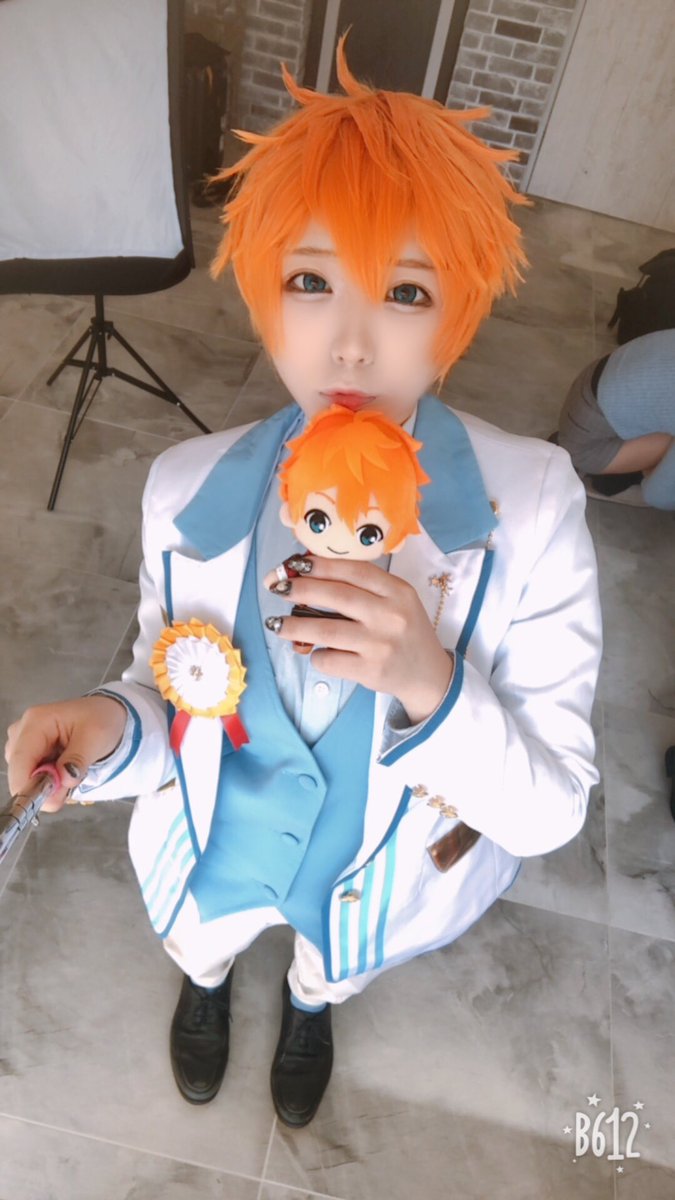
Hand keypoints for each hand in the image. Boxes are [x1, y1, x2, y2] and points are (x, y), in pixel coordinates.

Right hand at [5, 695, 127, 812]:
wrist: (106, 714)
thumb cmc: (102, 719)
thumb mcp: (97, 737)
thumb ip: (78, 760)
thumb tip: (62, 780)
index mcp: (36, 722)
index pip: (20, 760)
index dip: (29, 787)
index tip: (52, 802)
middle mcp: (23, 731)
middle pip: (19, 771)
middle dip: (43, 786)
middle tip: (71, 783)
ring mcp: (23, 742)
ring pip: (24, 777)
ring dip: (48, 784)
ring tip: (72, 772)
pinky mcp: (29, 753)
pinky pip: (31, 776)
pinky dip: (49, 781)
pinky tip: (64, 771)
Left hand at [264, 557, 452, 723]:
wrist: (428, 674)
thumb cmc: (404, 631)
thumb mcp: (396, 601)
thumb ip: (363, 588)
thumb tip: (309, 574)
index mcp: (398, 591)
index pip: (355, 571)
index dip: (322, 565)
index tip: (295, 563)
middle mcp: (390, 615)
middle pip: (337, 596)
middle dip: (301, 589)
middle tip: (277, 588)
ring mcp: (380, 645)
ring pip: (326, 630)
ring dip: (295, 625)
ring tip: (277, 624)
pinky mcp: (370, 671)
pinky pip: (330, 660)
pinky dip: (316, 655)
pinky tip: (317, 653)